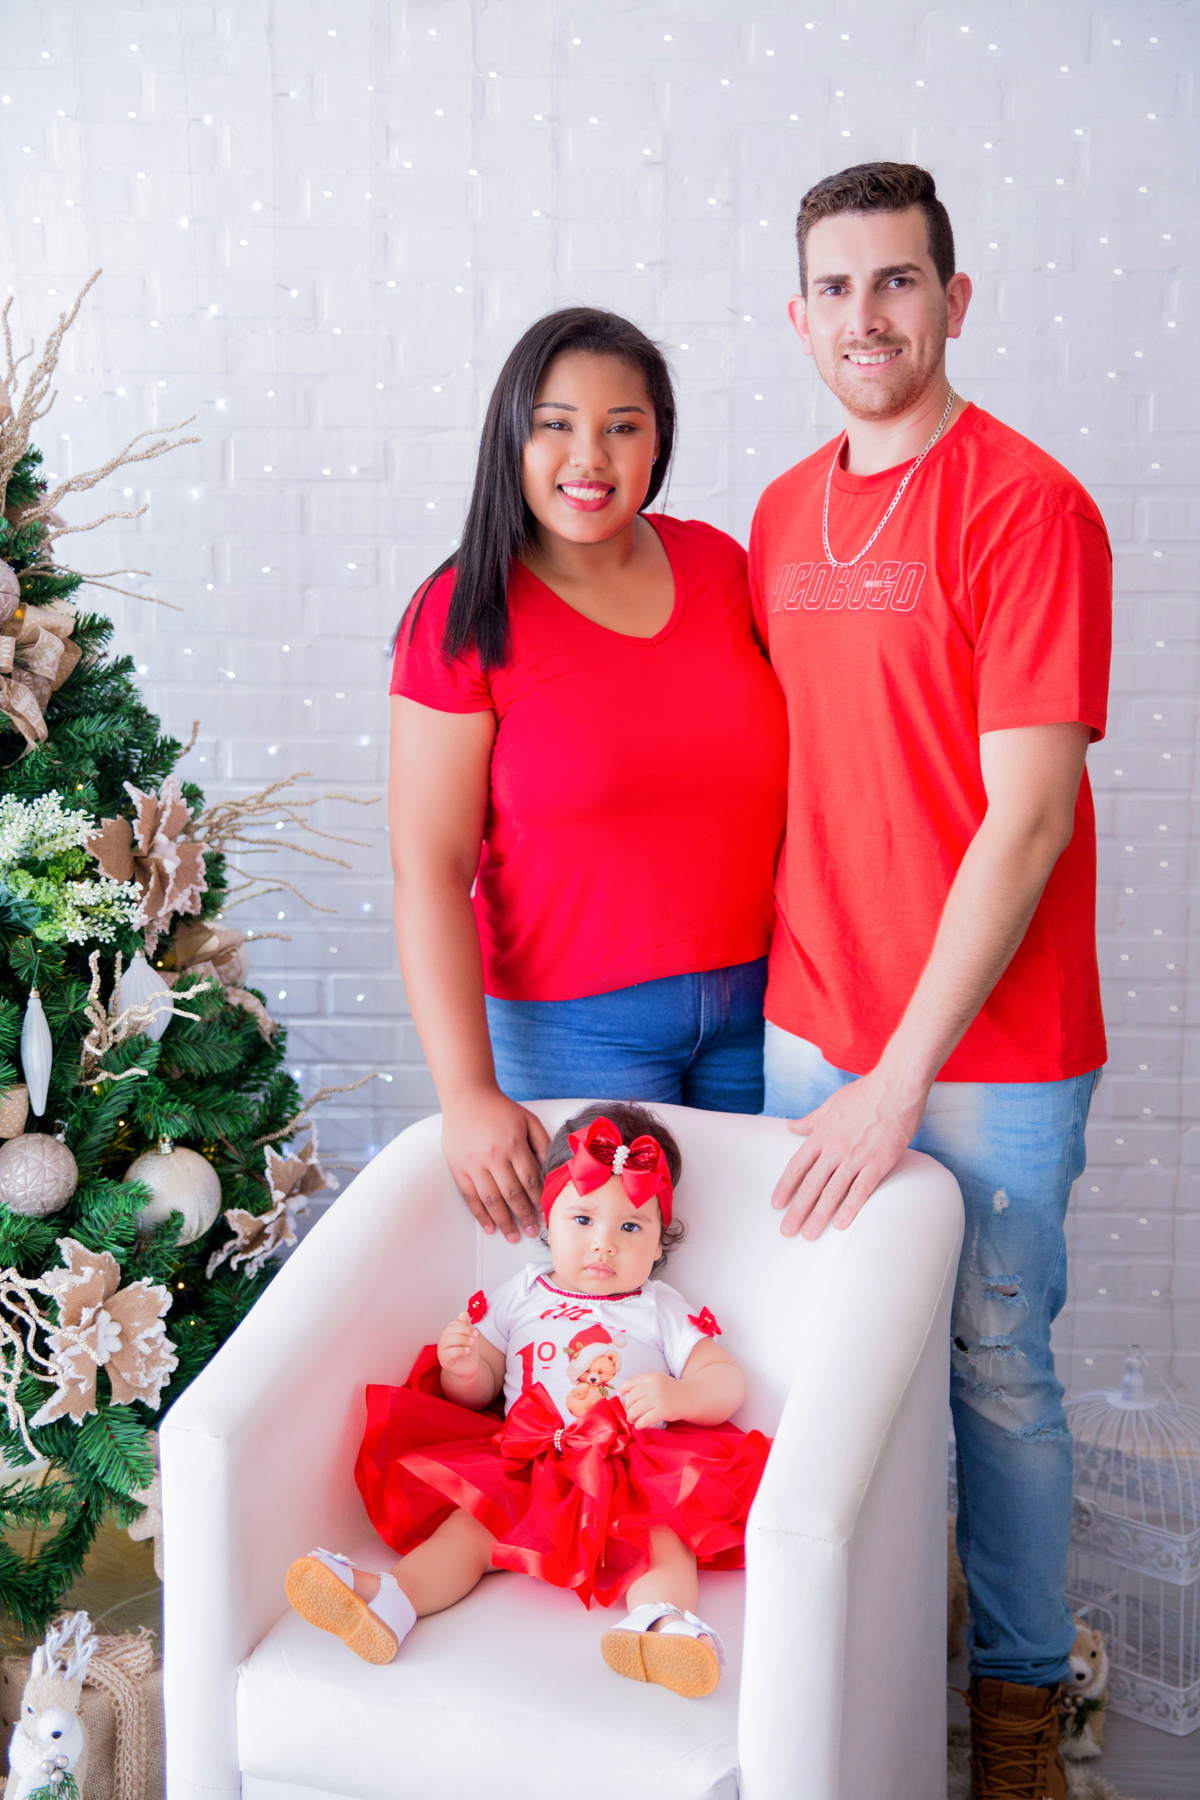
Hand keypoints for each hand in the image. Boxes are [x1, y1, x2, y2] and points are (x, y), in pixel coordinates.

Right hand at [438, 1311, 482, 1376]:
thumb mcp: (469, 1335)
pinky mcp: (443, 1360)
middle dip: (464, 1331)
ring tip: (472, 1342)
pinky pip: (448, 1353)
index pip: (453, 1324)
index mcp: (449, 1332)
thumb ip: (466, 1325)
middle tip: (475, 1335)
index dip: (465, 1325)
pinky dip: (459, 1350)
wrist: (469, 1367)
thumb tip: (464, 1313)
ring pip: (448, 1340)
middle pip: (450, 1330)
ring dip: (462, 1339)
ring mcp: (442, 1350)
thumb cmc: (468, 1349)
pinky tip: (467, 1350)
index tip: (476, 1332)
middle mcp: (443, 1340)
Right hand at [441, 1088, 550, 1243]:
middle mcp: (493, 1156)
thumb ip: (542, 1144)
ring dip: (503, 1221)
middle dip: (524, 1216)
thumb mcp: (528, 1119)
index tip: (546, 1214)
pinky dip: (480, 1215)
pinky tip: (489, 1228)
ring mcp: (474, 1163)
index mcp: (514, 1144)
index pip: (530, 1180)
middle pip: (512, 1194)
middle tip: (532, 1232)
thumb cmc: (501, 1109)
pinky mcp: (458, 1167)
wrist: (467, 1096)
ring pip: (491, 1200)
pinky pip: (470, 1197)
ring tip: (513, 1237)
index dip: (539, 1200)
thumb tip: (551, 1171)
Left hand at [619, 1372, 681, 1429]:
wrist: (690, 1397)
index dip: (623, 1388)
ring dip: (631, 1416)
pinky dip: (640, 1424)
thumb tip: (624, 1392)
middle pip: (632, 1396)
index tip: (619, 1395)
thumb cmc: (671, 1391)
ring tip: (631, 1420)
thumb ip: (644, 1384)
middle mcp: (655, 1386)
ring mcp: (659, 1398)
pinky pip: (646, 1419)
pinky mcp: (663, 1411)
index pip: (632, 1381)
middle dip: (627, 1406)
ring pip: (636, 1408)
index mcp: (652, 1377)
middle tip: (629, 1412)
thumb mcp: (658, 1381)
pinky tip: (639, 1426)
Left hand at [771, 1066, 927, 1240]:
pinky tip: (840, 1224)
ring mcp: (856, 1157)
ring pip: (832, 1192)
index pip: (797, 1166)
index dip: (785, 1187)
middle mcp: (834, 1148)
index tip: (776, 1204)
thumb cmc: (864, 1093)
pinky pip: (861, 1190)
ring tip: (808, 1234)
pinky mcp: (878, 1162)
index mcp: (821, 1134)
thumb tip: (791, 1126)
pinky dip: (849, 1208)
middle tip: (787, 1230)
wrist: (896, 1086)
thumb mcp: (830, 1104)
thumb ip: (811, 1120)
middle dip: (797, 1210)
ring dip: (818, 1215)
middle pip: (811, 1185)